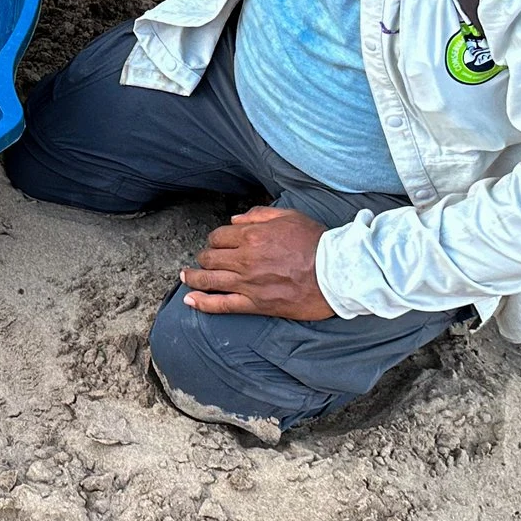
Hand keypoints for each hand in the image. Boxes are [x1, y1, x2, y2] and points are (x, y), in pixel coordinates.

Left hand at [178, 207, 333, 319]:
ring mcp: (248, 283)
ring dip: (193, 277)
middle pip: (210, 257)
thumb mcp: (289, 216)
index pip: (219, 236)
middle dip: (204, 257)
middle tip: (205, 260)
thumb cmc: (316, 243)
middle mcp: (245, 259)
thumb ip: (259, 216)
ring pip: (209, 280)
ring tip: (185, 277)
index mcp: (252, 236)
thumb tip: (235, 219)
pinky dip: (203, 303)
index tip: (218, 244)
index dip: (215, 240)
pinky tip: (189, 301)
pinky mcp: (255, 304)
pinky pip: (222, 305)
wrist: (336, 273)